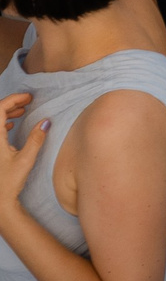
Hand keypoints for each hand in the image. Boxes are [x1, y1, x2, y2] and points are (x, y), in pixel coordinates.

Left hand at [0, 93, 44, 211]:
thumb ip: (36, 139)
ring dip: (7, 112)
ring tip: (22, 110)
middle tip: (27, 101)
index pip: (0, 110)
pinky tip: (12, 125)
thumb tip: (46, 121)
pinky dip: (4, 123)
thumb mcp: (25, 160)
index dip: (14, 99)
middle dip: (11, 103)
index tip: (28, 97)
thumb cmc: (9, 182)